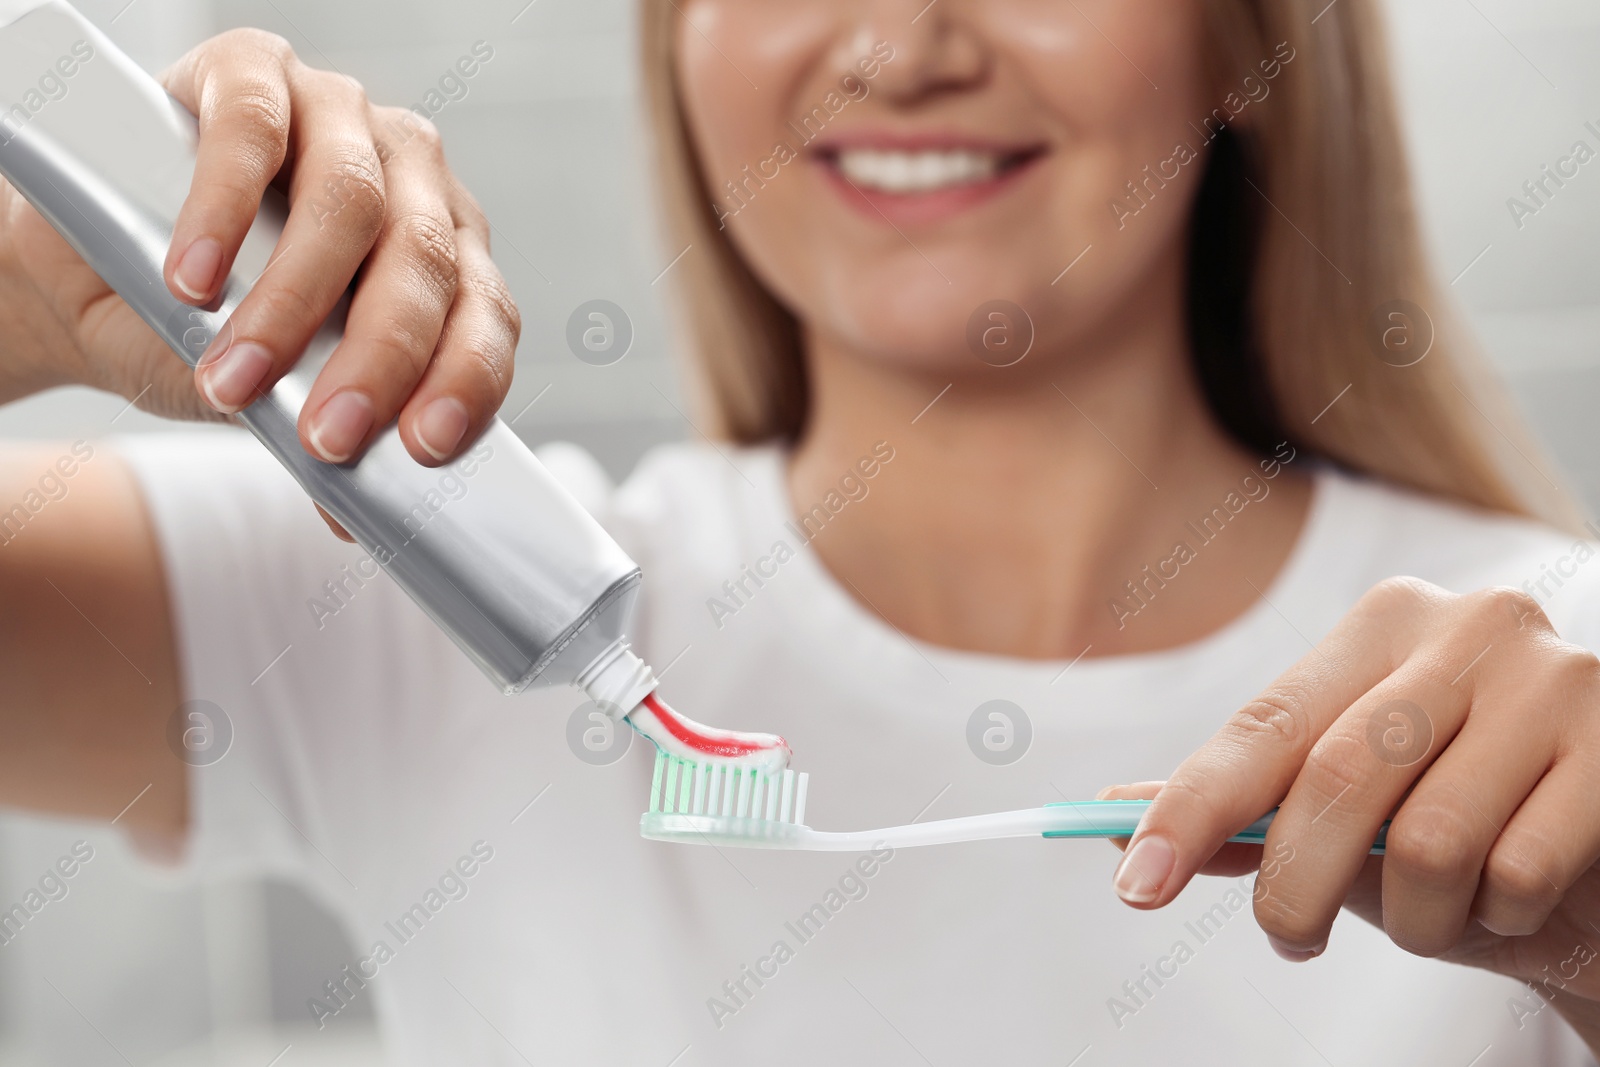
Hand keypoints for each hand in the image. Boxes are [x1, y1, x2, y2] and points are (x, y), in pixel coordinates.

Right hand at [0, 28, 517, 469]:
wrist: (83, 273)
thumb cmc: (200, 333)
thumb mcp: (266, 395)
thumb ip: (314, 429)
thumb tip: (351, 512)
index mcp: (444, 254)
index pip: (486, 316)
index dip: (465, 380)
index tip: (423, 449)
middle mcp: (411, 177)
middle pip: (426, 262)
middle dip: (380, 359)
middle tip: (325, 438)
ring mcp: (339, 114)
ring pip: (354, 198)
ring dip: (294, 300)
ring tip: (234, 377)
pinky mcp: (252, 72)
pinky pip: (255, 129)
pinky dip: (224, 207)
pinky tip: (192, 277)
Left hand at [1102, 578, 1599, 1042]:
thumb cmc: (1464, 820)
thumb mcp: (1349, 811)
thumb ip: (1245, 807)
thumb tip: (1114, 815)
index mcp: (1382, 626)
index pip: (1264, 725)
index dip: (1191, 809)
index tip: (1136, 882)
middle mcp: (1466, 628)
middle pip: (1335, 779)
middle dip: (1295, 886)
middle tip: (1290, 940)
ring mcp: (1553, 678)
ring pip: (1431, 841)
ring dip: (1417, 919)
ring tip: (1439, 916)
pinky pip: (1517, 871)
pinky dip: (1500, 917)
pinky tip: (1517, 898)